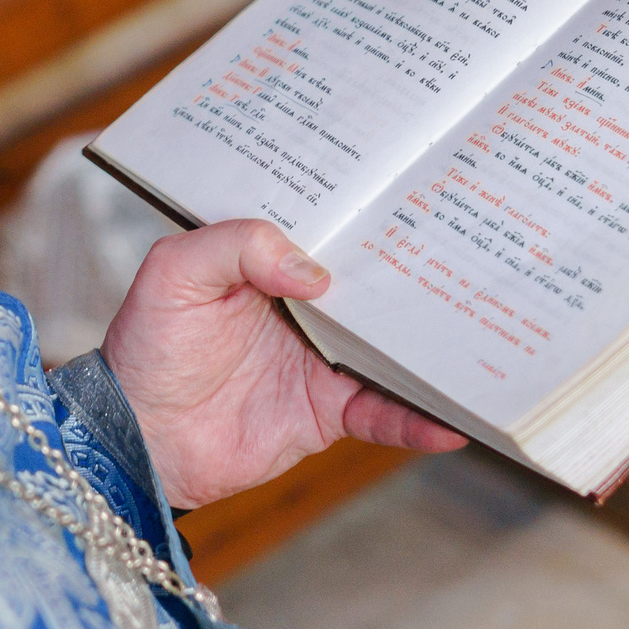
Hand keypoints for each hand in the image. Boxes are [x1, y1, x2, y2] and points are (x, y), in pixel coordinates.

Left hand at [99, 219, 465, 510]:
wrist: (137, 436)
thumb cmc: (146, 344)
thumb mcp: (174, 272)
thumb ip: (236, 247)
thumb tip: (314, 271)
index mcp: (271, 261)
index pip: (333, 230)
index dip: (370, 213)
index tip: (420, 191)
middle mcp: (306, 306)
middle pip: (376, 286)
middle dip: (424, 272)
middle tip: (482, 254)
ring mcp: (322, 359)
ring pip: (393, 348)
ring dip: (435, 348)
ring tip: (492, 338)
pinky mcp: (327, 412)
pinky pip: (383, 414)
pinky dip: (418, 420)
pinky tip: (453, 423)